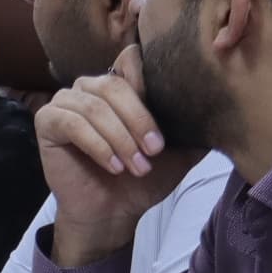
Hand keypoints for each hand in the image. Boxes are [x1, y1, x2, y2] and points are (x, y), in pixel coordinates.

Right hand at [36, 47, 196, 268]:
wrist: (112, 213)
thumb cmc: (142, 179)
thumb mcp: (178, 149)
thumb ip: (194, 123)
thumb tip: (225, 103)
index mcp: (121, 86)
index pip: (131, 59)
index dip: (149, 80)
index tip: (166, 116)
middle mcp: (90, 87)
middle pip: (114, 84)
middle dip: (139, 120)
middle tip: (155, 151)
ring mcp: (65, 102)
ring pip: (95, 106)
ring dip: (120, 138)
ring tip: (136, 166)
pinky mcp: (47, 121)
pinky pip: (72, 123)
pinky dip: (97, 145)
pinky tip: (112, 166)